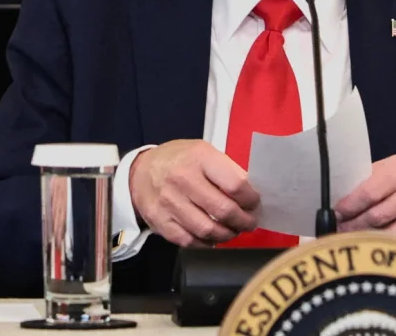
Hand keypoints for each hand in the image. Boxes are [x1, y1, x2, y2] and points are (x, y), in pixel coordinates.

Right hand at [129, 139, 259, 246]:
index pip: (236, 184)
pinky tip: (212, 237)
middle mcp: (183, 179)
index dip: (251, 199)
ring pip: (208, 230)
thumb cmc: (179, 161)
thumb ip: (227, 170)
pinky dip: (206, 243)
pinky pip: (190, 241)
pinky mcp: (160, 221)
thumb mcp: (204, 152)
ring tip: (233, 230)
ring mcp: (169, 202)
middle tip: (249, 222)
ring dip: (227, 235)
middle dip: (243, 221)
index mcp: (199, 158)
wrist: (140, 171)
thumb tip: (251, 194)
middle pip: (224, 210)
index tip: (255, 204)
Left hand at [334, 154, 395, 244]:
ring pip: (388, 235)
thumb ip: (364, 182)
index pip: (369, 193)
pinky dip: (385, 248)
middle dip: (353, 225)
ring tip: (352, 238)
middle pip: (376, 217)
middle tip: (339, 229)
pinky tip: (374, 245)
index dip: (349, 206)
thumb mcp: (387, 169)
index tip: (336, 213)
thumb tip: (334, 202)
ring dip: (366, 239)